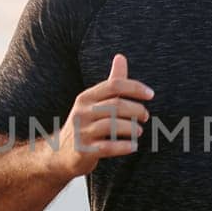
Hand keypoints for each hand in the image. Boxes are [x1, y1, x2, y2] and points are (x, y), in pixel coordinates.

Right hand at [53, 53, 153, 178]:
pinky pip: (107, 147)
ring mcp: (82, 131)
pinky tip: (133, 146)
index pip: (113, 85)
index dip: (134, 88)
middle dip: (136, 110)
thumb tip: (121, 57)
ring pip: (112, 125)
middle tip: (145, 116)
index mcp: (86, 97)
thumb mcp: (94, 102)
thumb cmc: (85, 124)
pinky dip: (123, 146)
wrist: (60, 153)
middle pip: (115, 105)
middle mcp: (82, 112)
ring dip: (131, 128)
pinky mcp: (83, 150)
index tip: (151, 94)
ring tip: (139, 131)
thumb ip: (111, 82)